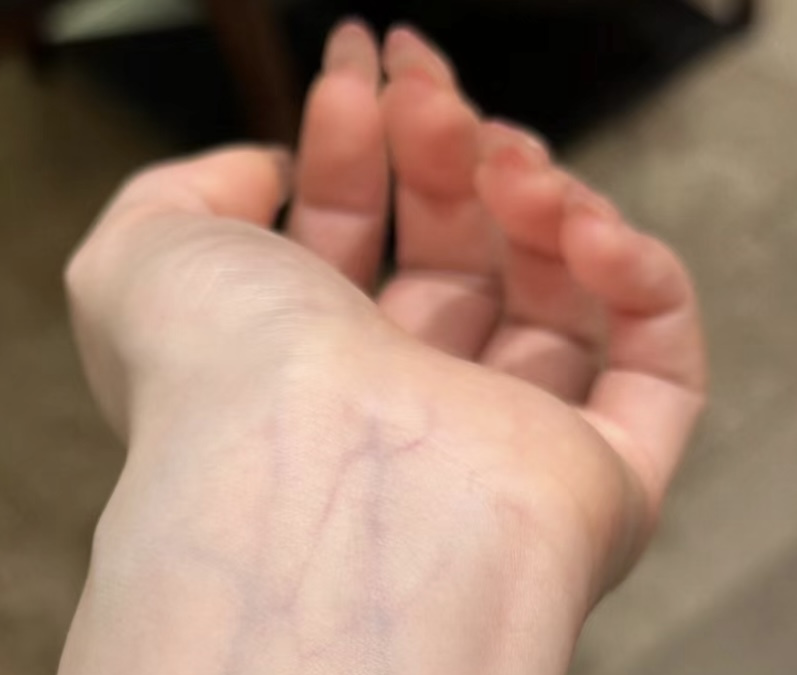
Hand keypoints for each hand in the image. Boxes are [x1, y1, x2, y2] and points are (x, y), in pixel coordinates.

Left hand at [67, 21, 703, 598]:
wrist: (309, 485)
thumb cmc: (215, 380)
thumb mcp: (140, 258)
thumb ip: (178, 196)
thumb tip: (261, 175)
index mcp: (299, 380)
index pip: (349, 247)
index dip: (356, 145)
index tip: (360, 64)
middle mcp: (398, 422)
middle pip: (453, 261)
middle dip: (444, 153)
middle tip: (429, 97)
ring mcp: (503, 457)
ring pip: (558, 304)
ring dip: (540, 198)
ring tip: (505, 158)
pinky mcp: (601, 487)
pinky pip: (656, 372)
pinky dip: (640, 277)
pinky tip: (582, 224)